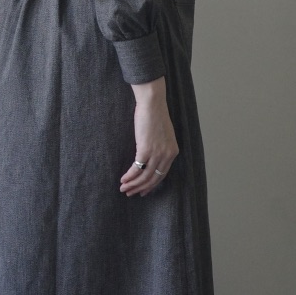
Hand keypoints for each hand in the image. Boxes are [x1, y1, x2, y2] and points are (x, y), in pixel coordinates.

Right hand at [120, 77, 178, 196]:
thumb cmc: (155, 114)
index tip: (143, 191)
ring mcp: (156, 153)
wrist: (152, 103)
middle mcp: (166, 156)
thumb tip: (149, 157)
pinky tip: (123, 179)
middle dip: (141, 188)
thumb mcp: (162, 134)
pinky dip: (129, 176)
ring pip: (144, 176)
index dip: (151, 185)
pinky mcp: (145, 149)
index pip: (162, 175)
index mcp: (172, 152)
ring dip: (133, 184)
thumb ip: (160, 146)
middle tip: (130, 193)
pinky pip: (137, 168)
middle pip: (153, 179)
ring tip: (124, 188)